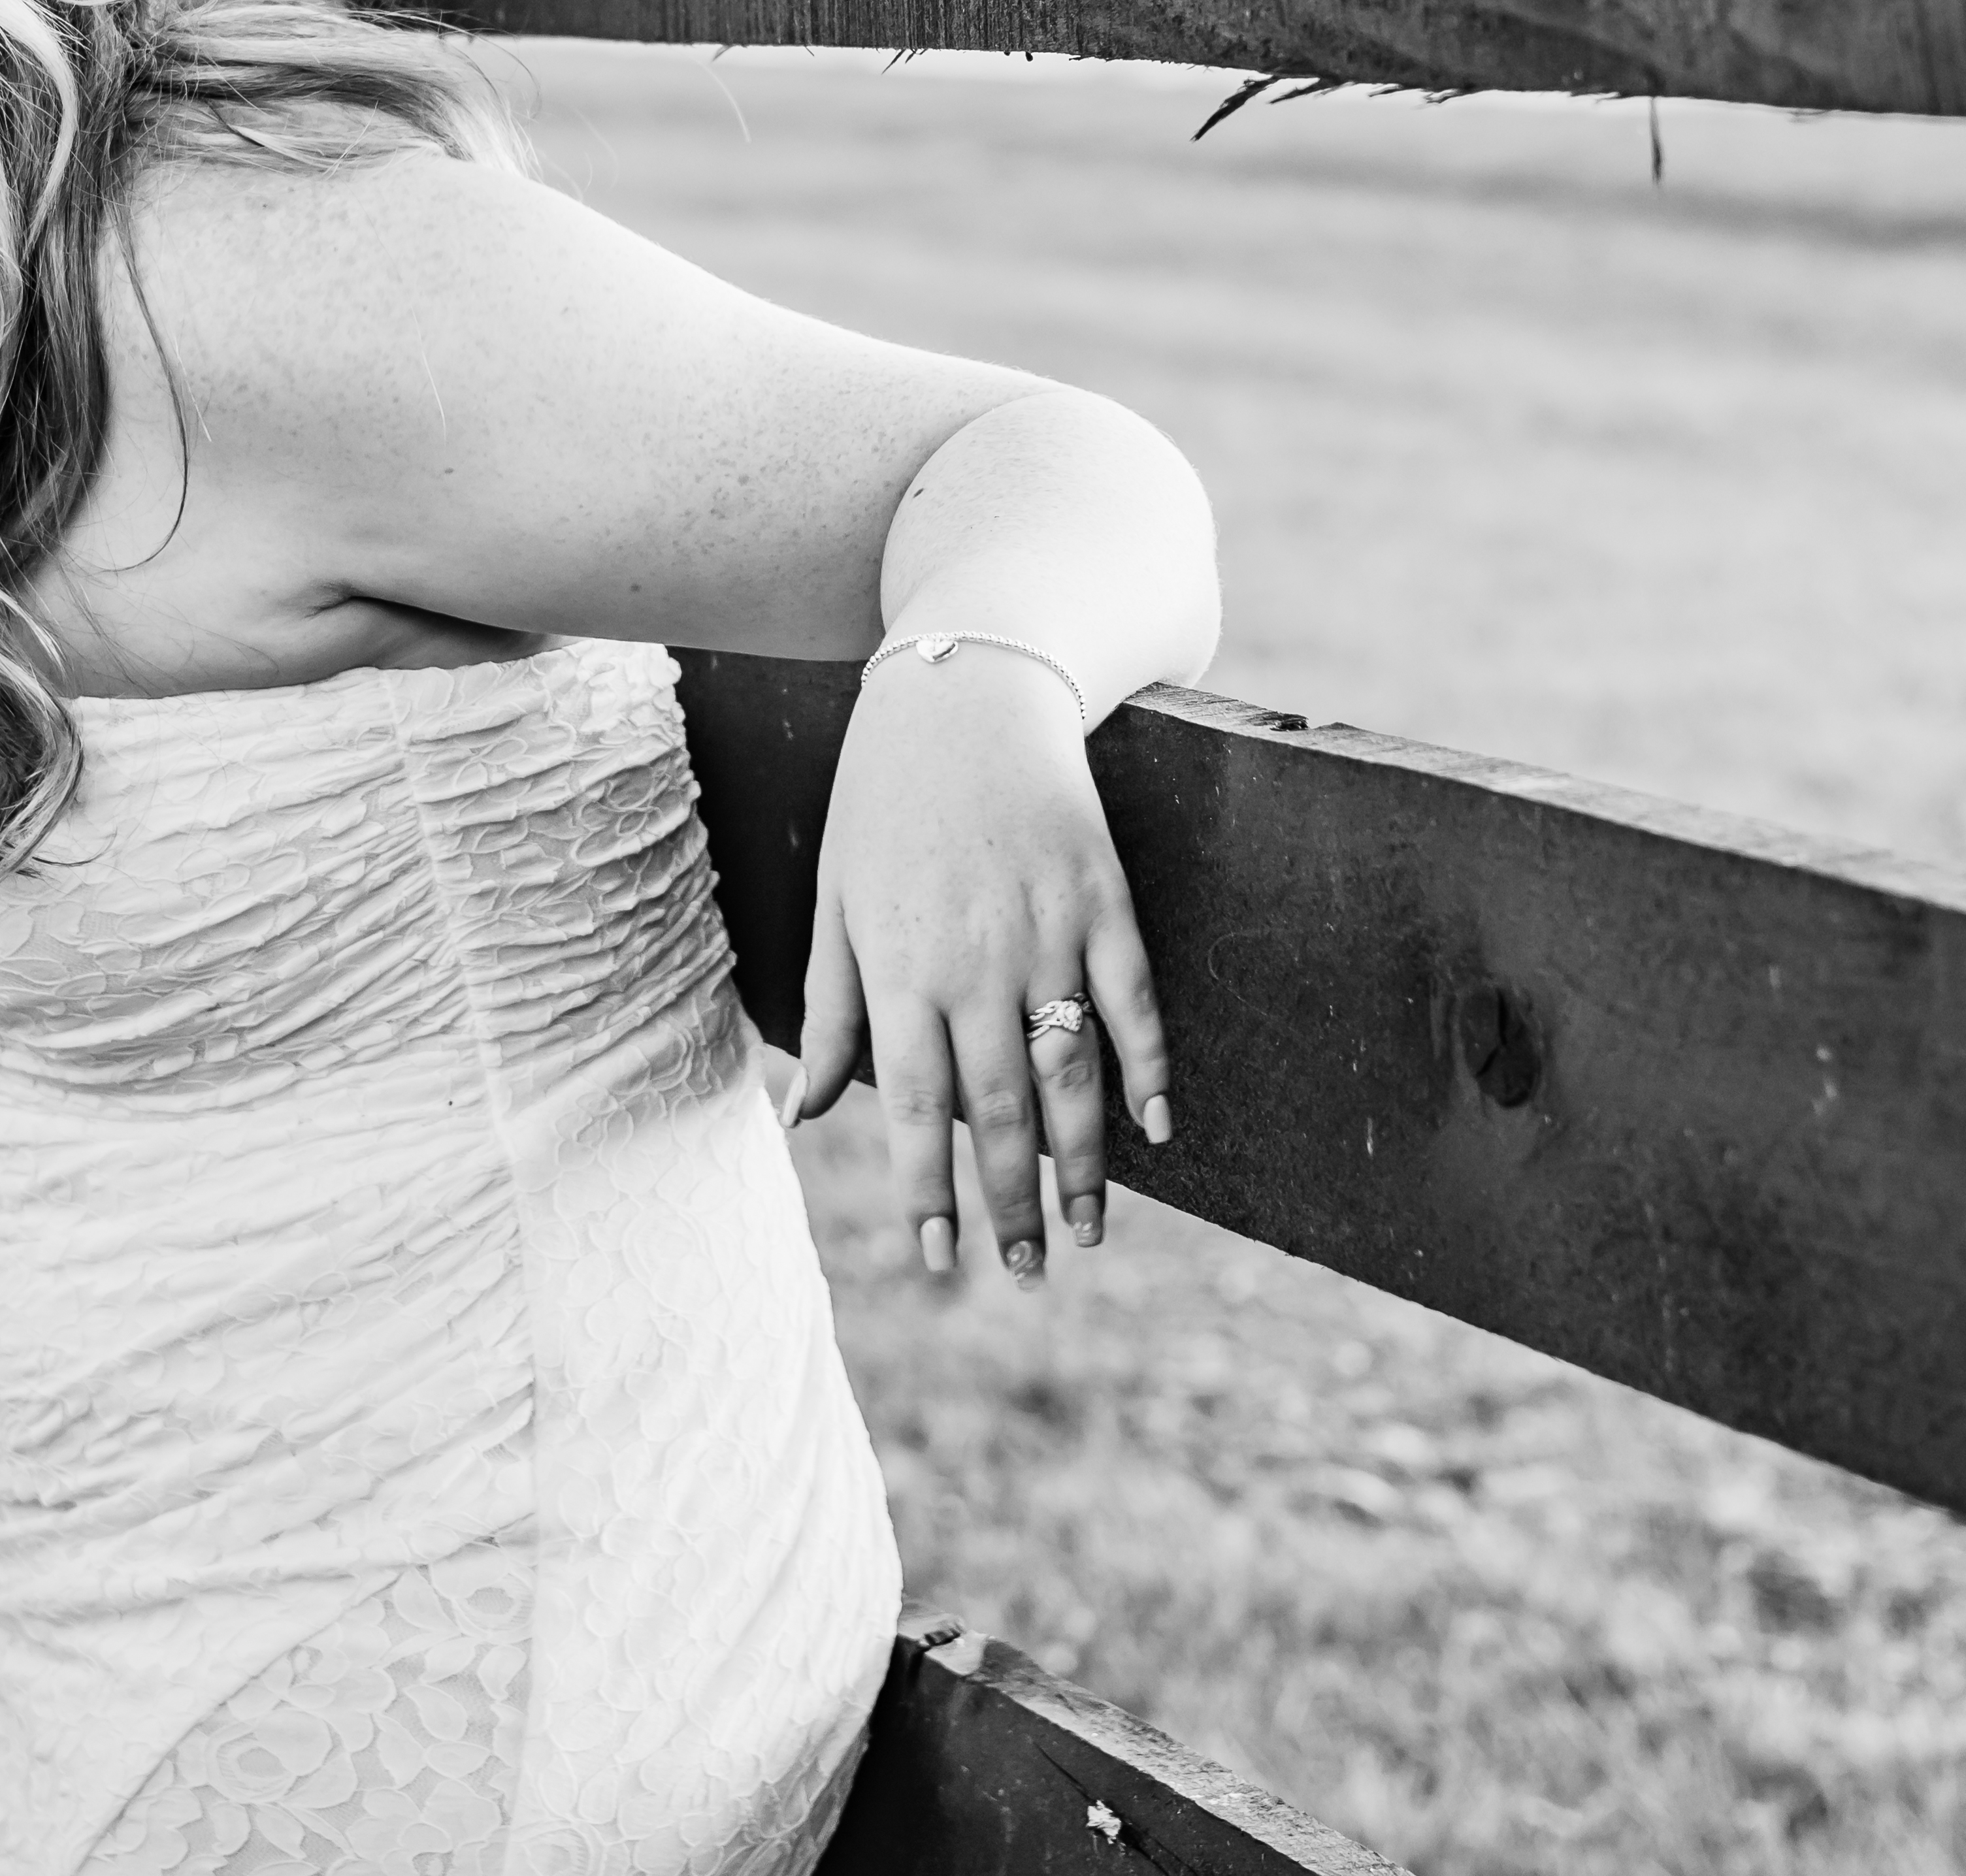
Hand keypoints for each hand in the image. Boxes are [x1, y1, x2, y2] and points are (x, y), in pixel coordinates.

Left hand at [792, 647, 1170, 1287]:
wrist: (964, 692)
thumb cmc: (881, 801)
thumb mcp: (835, 900)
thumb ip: (834, 1010)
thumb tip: (809, 1114)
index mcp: (902, 969)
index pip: (913, 1108)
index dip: (930, 1191)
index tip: (942, 1259)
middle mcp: (977, 963)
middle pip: (1000, 1109)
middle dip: (1011, 1203)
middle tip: (1024, 1272)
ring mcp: (1049, 932)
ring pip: (1072, 1072)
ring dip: (1081, 1163)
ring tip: (1085, 1235)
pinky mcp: (1103, 899)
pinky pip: (1133, 1000)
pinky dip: (1149, 1068)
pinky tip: (1156, 1129)